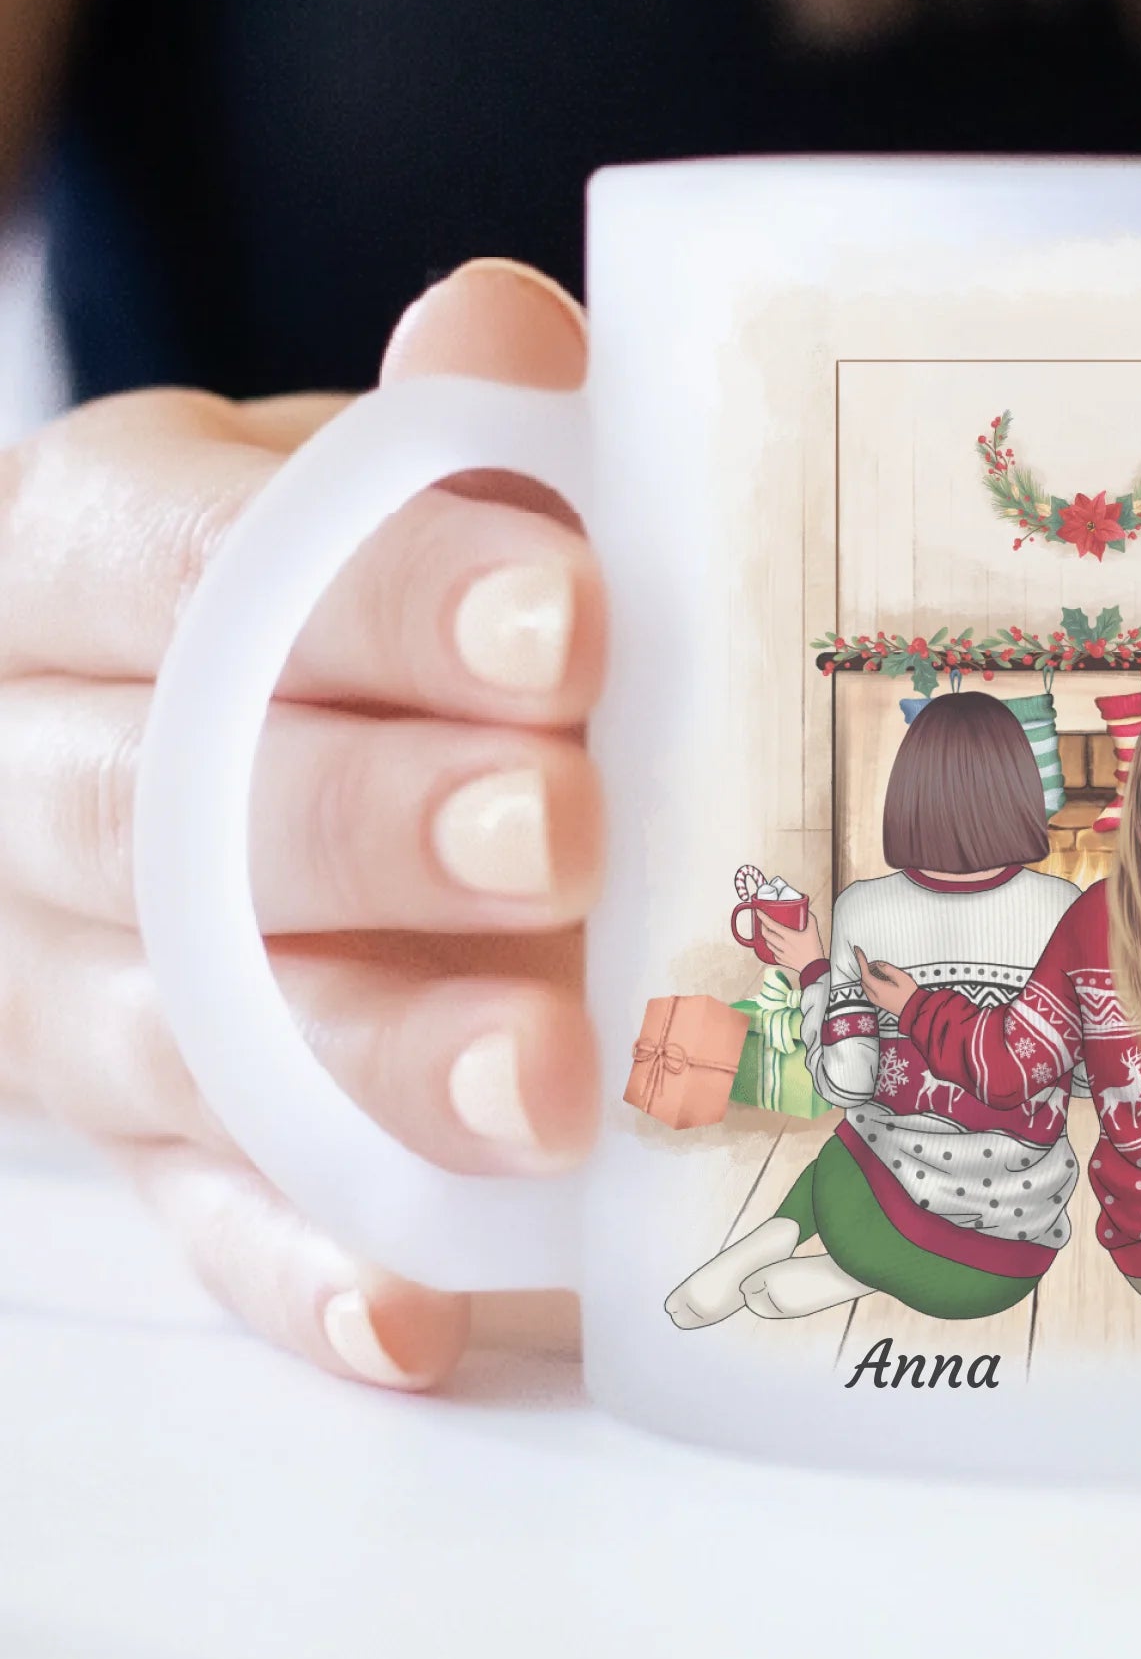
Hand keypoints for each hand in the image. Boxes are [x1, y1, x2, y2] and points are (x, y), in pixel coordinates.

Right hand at [0, 259, 606, 1388]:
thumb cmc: (315, 582)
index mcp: (91, 555)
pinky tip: (419, 1319)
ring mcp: (69, 971)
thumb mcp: (356, 472)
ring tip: (546, 1086)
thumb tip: (509, 338)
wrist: (172, 712)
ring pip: (184, 1030)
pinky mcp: (130, 1130)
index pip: (202, 564)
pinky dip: (298, 1271)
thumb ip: (441, 425)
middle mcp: (43, 765)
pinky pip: (195, 1215)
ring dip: (365, 1062)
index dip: (378, 595)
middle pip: (175, 806)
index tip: (569, 620)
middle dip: (375, 826)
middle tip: (564, 840)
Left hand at [760, 910, 825, 974]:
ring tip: (769, 933)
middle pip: (766, 935)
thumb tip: (806, 911)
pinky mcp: (783, 961)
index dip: (763, 917)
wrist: (815, 967)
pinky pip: (774, 953)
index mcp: (790, 937)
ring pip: (768, 944)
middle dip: (762, 927)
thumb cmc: (814, 951)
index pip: (772, 925)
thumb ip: (810, 919)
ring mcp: (782, 954)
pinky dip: (773, 948)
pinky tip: (775, 946)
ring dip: (767, 937)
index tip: (759, 913)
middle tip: (763, 922)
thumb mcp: (814, 931)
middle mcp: (784, 946)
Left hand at [854, 947, 917, 1015]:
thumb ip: (888, 969)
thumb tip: (879, 965)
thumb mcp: (901, 977)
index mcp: (878, 989)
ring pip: (867, 984)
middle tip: (875, 962)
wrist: (914, 1009)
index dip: (860, 960)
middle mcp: (874, 996)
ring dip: (870, 975)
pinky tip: (883, 979)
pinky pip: (870, 990)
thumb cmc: (910, 995)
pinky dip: (873, 982)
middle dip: (867, 968)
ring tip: (881, 970)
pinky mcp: (879, 1002)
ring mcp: (876, 1000)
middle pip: (864, 979)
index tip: (858, 951)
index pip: (864, 973)